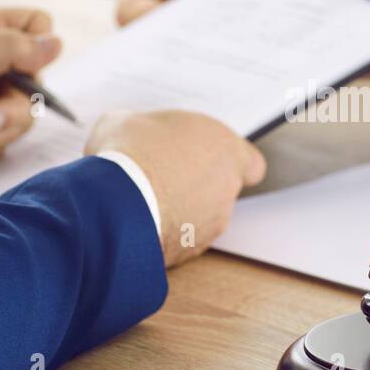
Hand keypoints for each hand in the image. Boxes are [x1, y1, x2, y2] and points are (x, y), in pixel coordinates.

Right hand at [85, 110, 265, 266]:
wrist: (116, 203)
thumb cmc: (131, 154)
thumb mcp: (126, 121)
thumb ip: (143, 127)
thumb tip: (128, 134)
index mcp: (226, 149)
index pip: (252, 164)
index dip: (232, 163)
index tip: (210, 159)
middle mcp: (227, 188)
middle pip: (223, 189)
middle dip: (197, 185)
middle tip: (163, 176)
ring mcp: (212, 222)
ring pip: (203, 217)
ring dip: (181, 210)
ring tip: (144, 200)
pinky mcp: (191, 248)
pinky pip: (183, 239)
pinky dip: (166, 232)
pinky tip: (139, 221)